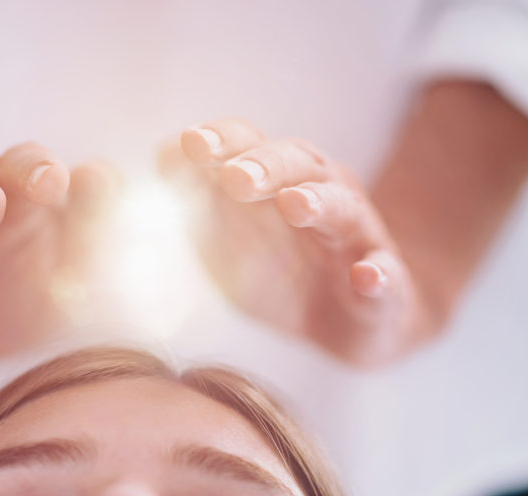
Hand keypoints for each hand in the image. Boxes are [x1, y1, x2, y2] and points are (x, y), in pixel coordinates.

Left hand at [163, 118, 439, 365]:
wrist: (351, 322)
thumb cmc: (280, 270)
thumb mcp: (224, 237)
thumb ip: (189, 200)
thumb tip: (142, 163)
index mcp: (277, 178)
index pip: (248, 144)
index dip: (222, 141)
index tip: (190, 145)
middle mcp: (321, 193)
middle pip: (296, 164)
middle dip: (264, 166)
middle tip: (235, 177)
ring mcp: (357, 238)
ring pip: (343, 208)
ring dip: (319, 202)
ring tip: (293, 205)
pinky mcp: (386, 287)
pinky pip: (386, 276)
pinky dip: (377, 275)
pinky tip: (366, 276)